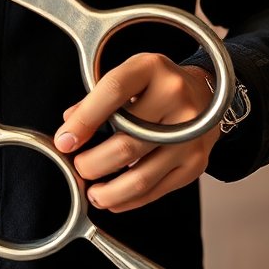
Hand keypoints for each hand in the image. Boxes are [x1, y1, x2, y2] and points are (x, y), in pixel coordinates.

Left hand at [54, 55, 220, 211]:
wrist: (205, 92)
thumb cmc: (156, 84)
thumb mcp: (128, 75)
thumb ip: (96, 99)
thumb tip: (69, 128)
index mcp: (151, 68)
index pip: (112, 92)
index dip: (84, 120)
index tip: (64, 142)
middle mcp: (175, 98)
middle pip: (126, 143)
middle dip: (92, 164)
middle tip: (78, 168)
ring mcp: (189, 134)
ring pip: (140, 176)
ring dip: (108, 191)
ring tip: (92, 192)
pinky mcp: (196, 162)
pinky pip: (156, 190)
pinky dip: (129, 200)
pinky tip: (113, 197)